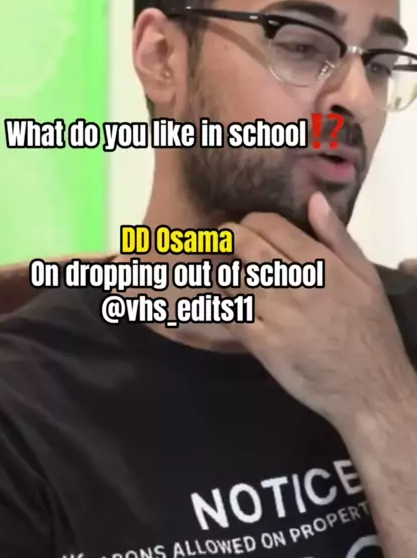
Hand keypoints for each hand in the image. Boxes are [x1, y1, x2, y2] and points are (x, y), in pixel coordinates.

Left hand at [219, 193, 414, 430]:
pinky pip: (230, 315)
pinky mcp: (263, 345)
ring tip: (217, 264)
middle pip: (246, 247)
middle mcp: (296, 286)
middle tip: (223, 237)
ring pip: (234, 278)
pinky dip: (220, 302)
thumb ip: (337, 237)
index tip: (246, 225)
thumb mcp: (366, 277)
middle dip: (229, 237)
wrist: (370, 389)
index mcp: (321, 265)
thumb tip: (314, 199)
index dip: (251, 221)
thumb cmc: (370, 329)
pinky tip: (219, 298)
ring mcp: (277, 316)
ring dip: (221, 268)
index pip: (271, 226)